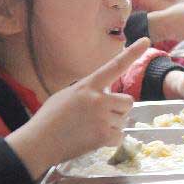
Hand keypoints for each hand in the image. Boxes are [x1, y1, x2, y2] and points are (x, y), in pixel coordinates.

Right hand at [6, 38, 150, 178]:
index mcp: (87, 85)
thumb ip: (88, 91)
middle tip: (99, 117)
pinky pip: (119, 136)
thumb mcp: (67, 95)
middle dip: (119, 110)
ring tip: (89, 129)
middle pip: (128, 102)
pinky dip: (109, 140)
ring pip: (123, 120)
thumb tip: (105, 94)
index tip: (146, 41)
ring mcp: (101, 117)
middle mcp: (98, 99)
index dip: (132, 53)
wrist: (38, 143)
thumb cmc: (49, 119)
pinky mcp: (103, 136)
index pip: (114, 66)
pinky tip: (92, 139)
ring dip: (112, 126)